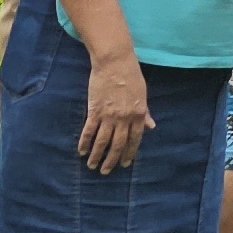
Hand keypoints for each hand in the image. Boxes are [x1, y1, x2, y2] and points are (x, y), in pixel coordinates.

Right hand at [79, 50, 152, 172]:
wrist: (114, 61)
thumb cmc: (131, 75)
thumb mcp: (142, 94)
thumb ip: (145, 113)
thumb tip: (151, 127)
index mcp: (138, 114)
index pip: (134, 140)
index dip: (129, 153)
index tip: (124, 164)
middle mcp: (124, 118)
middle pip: (117, 145)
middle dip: (111, 160)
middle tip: (106, 171)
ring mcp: (108, 116)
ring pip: (102, 141)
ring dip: (97, 156)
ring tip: (92, 166)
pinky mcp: (94, 111)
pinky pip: (89, 131)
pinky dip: (85, 142)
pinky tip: (82, 151)